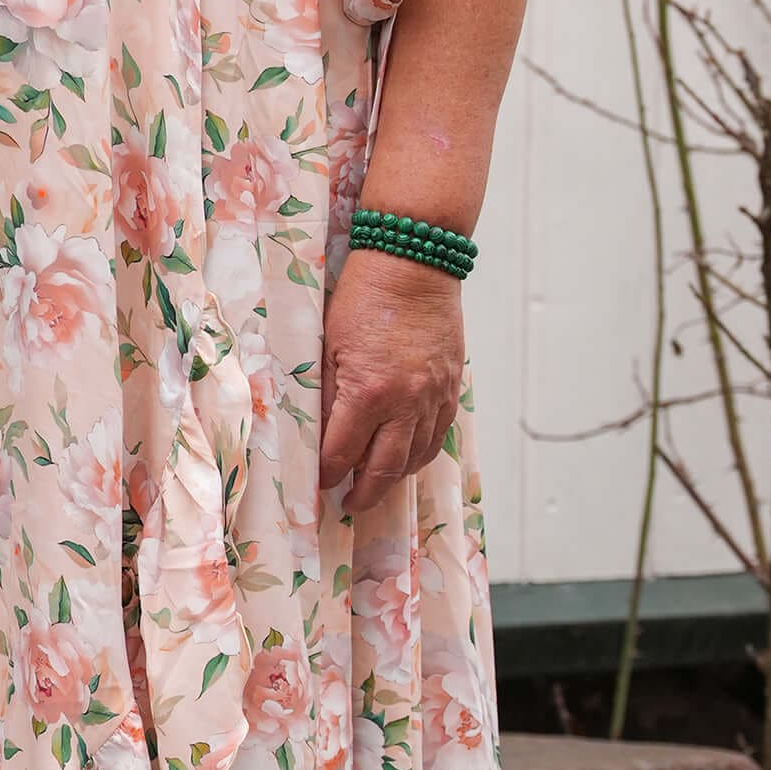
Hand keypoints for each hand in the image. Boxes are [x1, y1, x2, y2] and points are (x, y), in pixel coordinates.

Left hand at [318, 247, 465, 515]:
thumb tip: (319, 433)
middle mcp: (406, 402)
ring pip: (416, 456)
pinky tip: (407, 457)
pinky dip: (421, 453)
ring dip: (395, 477)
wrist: (413, 265)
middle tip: (349, 504)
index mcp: (368, 393)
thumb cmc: (363, 298)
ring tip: (376, 485)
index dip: (329, 474)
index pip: (344, 453)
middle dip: (365, 492)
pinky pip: (438, 434)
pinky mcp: (451, 386)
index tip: (320, 484)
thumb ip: (326, 394)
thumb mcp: (329, 346)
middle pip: (385, 468)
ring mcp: (433, 397)